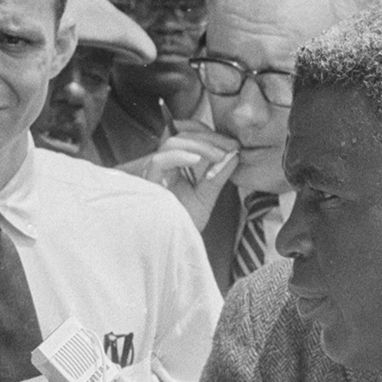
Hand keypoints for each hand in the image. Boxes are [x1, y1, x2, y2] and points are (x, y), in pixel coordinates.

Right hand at [120, 125, 239, 228]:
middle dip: (209, 137)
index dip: (209, 134)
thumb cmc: (182, 225)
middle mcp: (162, 165)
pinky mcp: (148, 182)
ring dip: (199, 145)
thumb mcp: (205, 198)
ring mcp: (153, 172)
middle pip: (181, 134)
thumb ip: (217, 176)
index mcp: (174, 165)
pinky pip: (159, 161)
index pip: (187, 135)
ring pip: (171, 143)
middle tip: (231, 145)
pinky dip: (179, 156)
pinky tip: (196, 160)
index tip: (233, 143)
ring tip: (218, 156)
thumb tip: (234, 155)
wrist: (171, 247)